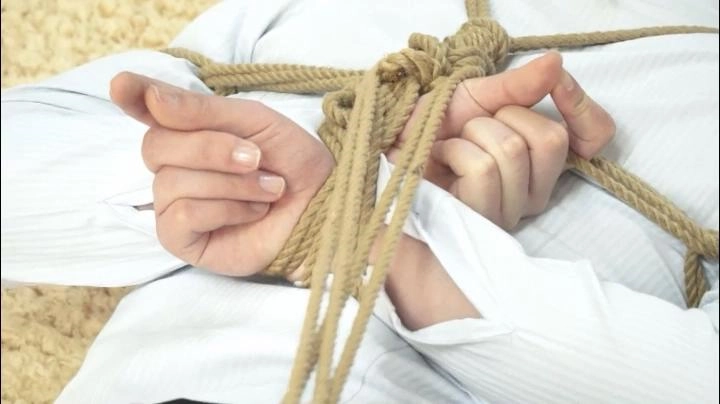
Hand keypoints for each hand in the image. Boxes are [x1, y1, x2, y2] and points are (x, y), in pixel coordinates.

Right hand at [110, 73, 333, 276]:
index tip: (122, 86)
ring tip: (269, 189)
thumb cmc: (290, 161)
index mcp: (189, 132)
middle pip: (156, 146)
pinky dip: (225, 209)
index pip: (147, 112)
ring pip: (172, 183)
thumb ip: (201, 110)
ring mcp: (174, 205)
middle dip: (212, 148)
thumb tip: (150, 98)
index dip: (133, 98)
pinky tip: (253, 212)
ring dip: (232, 183)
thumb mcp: (253, 122)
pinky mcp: (182, 240)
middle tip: (257, 158)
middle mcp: (174, 167)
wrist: (320, 203)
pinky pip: (182, 216)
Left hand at [389, 52, 615, 228]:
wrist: (391, 156)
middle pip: (550, 138)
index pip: (596, 137)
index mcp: (540, 160)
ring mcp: (511, 211)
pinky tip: (442, 165)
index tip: (559, 84)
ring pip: (512, 150)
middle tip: (471, 128)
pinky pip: (483, 167)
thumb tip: (556, 63)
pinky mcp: (482, 220)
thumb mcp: (473, 97)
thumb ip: (515, 86)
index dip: (583, 106)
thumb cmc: (430, 132)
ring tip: (450, 148)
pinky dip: (455, 152)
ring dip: (471, 134)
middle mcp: (535, 191)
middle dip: (500, 116)